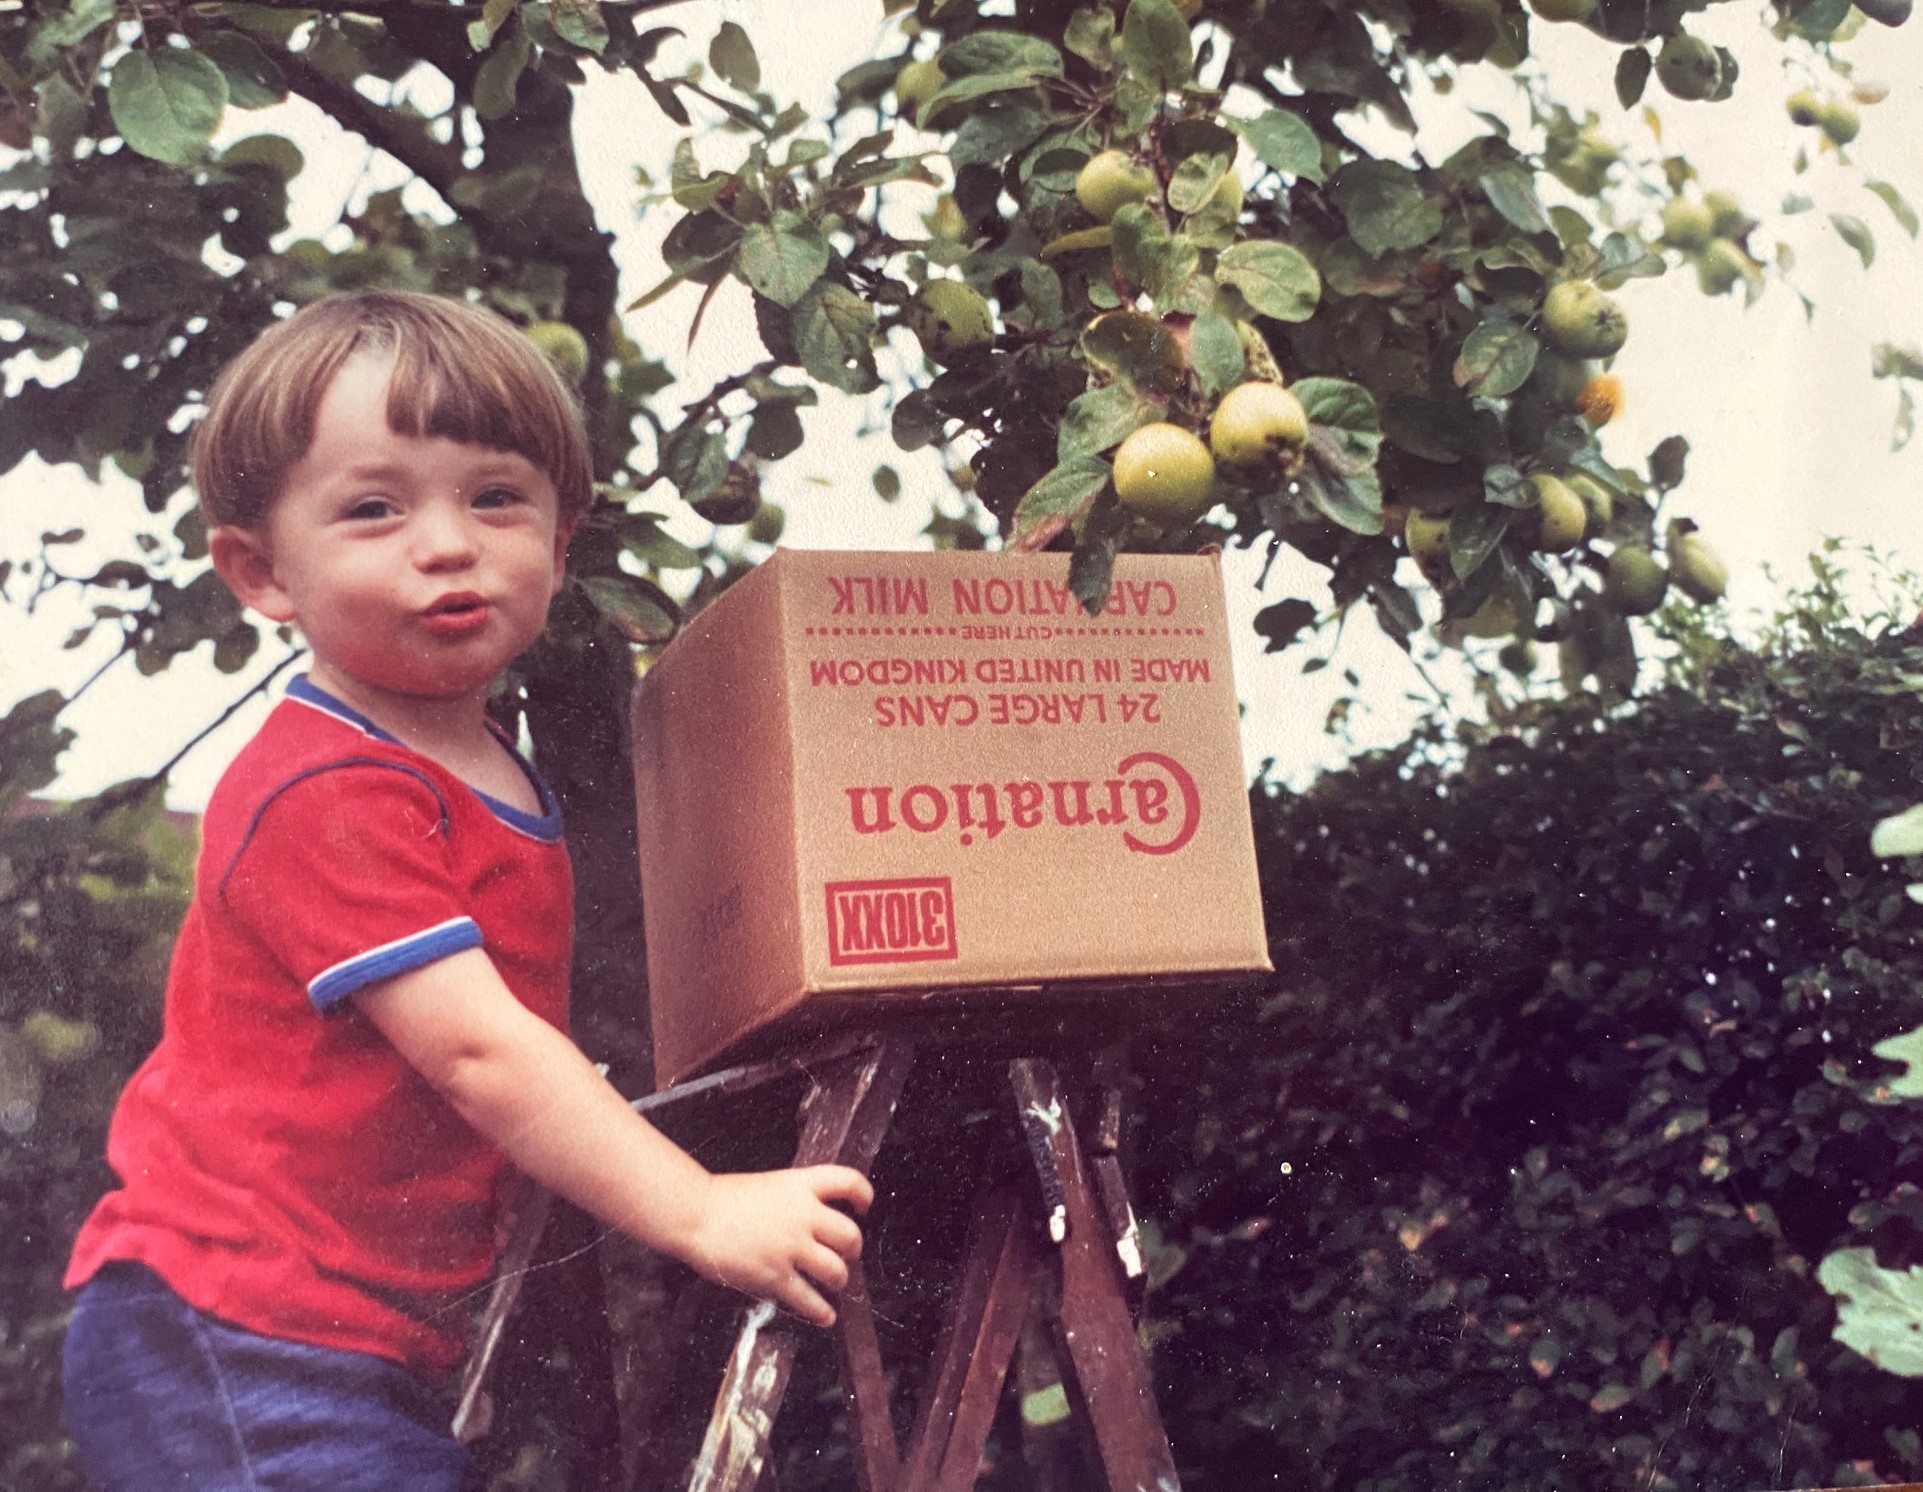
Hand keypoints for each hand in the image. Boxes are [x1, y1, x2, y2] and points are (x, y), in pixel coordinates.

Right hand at [684, 1165, 873, 1326]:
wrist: (695, 1215)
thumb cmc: (725, 1200)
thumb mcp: (771, 1186)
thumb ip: (797, 1200)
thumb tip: (818, 1221)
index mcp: (800, 1185)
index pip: (849, 1182)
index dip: (864, 1195)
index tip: (864, 1207)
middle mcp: (802, 1215)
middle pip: (850, 1235)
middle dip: (853, 1250)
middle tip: (846, 1255)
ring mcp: (790, 1247)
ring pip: (836, 1271)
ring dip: (839, 1281)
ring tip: (834, 1284)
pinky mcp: (776, 1276)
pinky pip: (810, 1301)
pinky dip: (822, 1313)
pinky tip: (825, 1316)